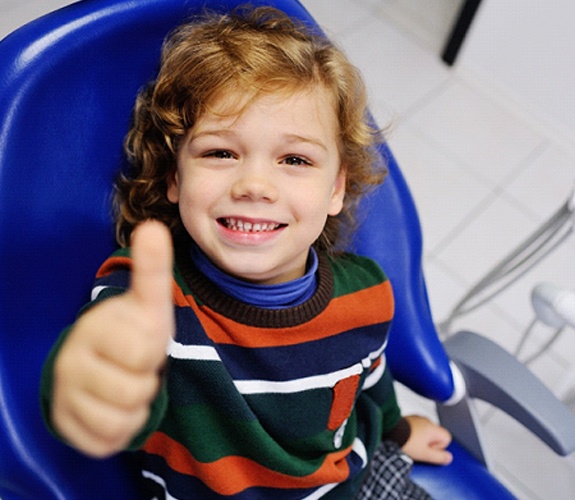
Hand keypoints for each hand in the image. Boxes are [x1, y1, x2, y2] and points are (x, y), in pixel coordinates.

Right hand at [52, 221, 173, 457]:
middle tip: (136, 363)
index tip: (140, 332)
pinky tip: (115, 406)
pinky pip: (109, 439)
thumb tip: (153, 226)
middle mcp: (72, 356)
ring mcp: (64, 391)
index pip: (145, 349)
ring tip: (126, 382)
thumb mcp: (148, 303)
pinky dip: (123, 428)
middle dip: (148, 377)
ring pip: (124, 416)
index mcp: (96, 326)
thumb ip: (152, 269)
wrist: (99, 363)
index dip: (154, 347)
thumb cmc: (130, 331)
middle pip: (137, 388)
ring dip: (138, 403)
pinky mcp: (64, 423)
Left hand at [401, 415, 452, 464]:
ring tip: (411, 445)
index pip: (447, 438)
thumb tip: (448, 457)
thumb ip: (439, 457)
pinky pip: (416, 428)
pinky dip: (413, 434)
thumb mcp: (424, 454)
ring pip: (426, 432)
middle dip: (429, 444)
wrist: (388, 431)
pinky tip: (406, 439)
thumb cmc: (406, 442)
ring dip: (421, 439)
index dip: (439, 447)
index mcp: (433, 428)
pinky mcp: (408, 419)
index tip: (429, 451)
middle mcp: (426, 420)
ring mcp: (416, 418)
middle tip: (419, 449)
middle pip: (436, 435)